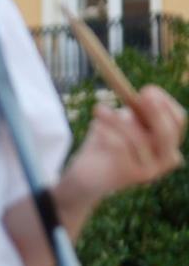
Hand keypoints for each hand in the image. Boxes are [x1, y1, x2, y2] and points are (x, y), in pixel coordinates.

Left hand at [65, 84, 186, 199]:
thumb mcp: (123, 122)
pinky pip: (121, 147)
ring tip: (98, 108)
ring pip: (139, 138)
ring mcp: (152, 171)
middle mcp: (167, 159)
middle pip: (168, 132)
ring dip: (116, 119)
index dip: (164, 104)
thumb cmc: (107, 142)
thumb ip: (136, 111)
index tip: (147, 89)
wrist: (87, 175)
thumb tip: (146, 93)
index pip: (178, 120)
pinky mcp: (132, 176)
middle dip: (155, 112)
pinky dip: (107, 132)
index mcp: (169, 143)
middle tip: (139, 94)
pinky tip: (96, 126)